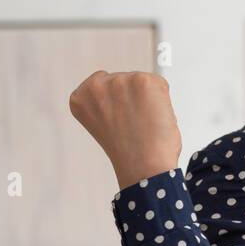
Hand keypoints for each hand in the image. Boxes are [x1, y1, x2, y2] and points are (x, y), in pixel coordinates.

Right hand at [69, 70, 182, 190]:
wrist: (142, 166)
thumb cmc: (128, 153)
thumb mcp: (104, 124)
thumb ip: (108, 103)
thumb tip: (129, 90)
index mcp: (81, 97)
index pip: (104, 83)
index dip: (117, 102)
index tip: (119, 118)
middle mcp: (96, 86)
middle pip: (125, 79)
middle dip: (134, 98)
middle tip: (136, 123)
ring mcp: (119, 81)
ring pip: (143, 82)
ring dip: (149, 99)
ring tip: (145, 123)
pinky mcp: (143, 81)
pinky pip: (160, 84)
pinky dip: (163, 100)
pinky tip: (155, 117)